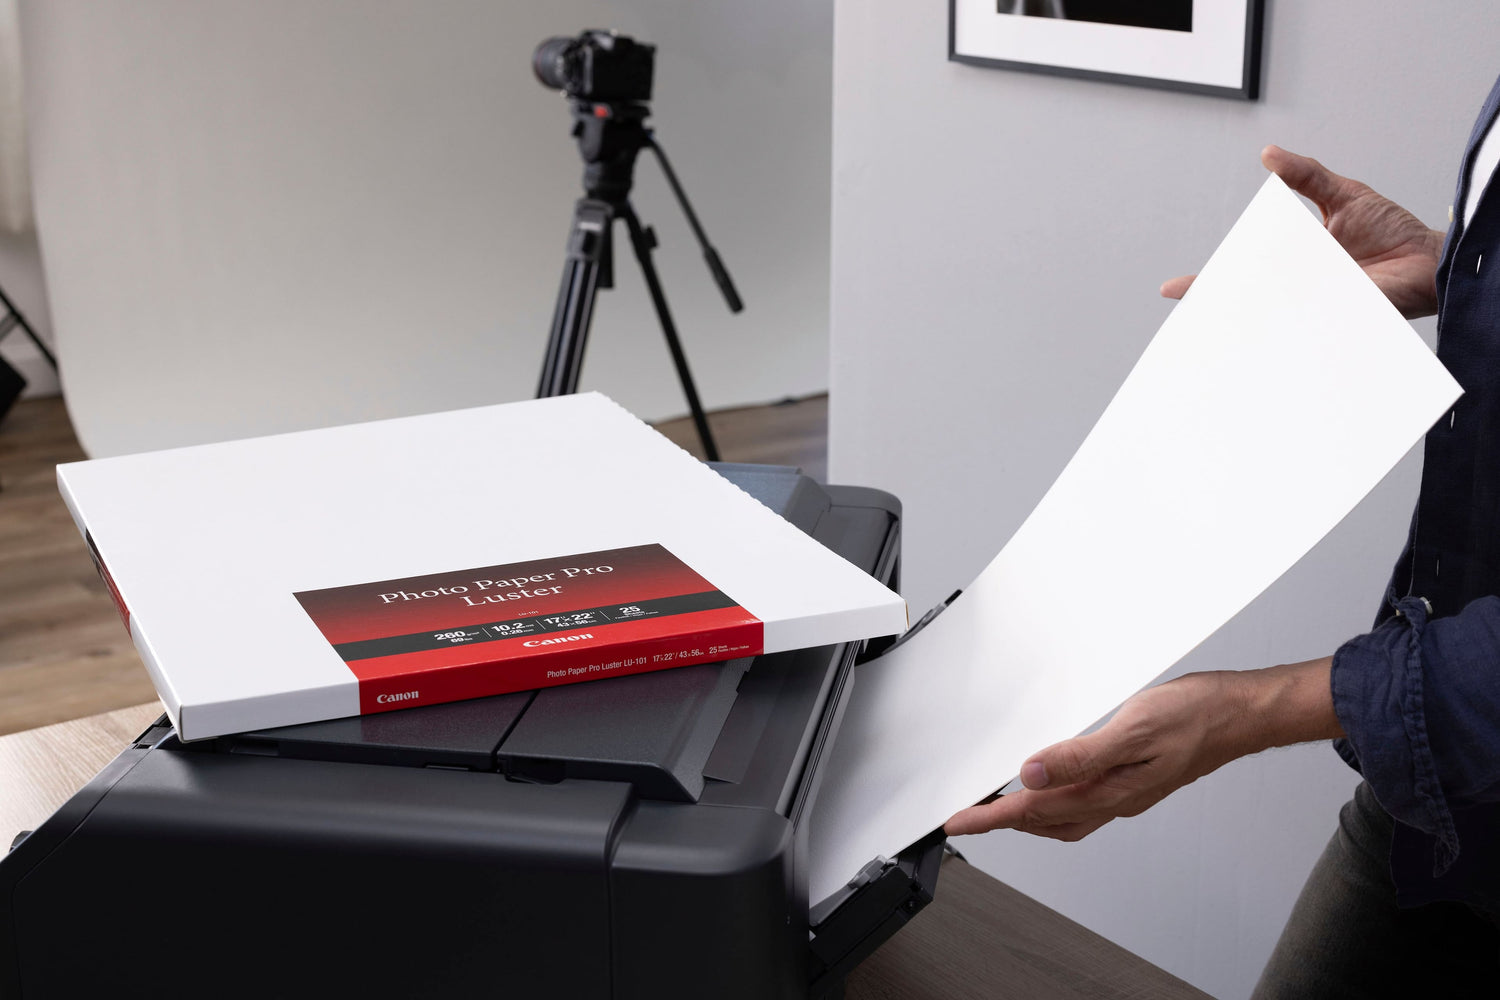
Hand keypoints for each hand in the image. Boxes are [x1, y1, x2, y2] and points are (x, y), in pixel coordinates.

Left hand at [945, 659, 1341, 840]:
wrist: (1240, 713)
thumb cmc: (1196, 717)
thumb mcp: (1132, 728)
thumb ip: (1080, 756)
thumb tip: (1031, 774)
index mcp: (1110, 791)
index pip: (1034, 810)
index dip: (990, 817)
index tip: (956, 822)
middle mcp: (1115, 798)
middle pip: (1043, 822)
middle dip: (1001, 822)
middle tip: (966, 817)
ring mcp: (1126, 792)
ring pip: (1063, 818)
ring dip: (1025, 816)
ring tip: (994, 808)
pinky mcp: (1133, 779)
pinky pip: (1082, 804)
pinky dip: (1054, 803)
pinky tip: (1049, 787)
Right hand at [1162, 146, 1445, 318]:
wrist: (1431, 260)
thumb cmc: (1394, 231)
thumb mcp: (1344, 194)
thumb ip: (1305, 176)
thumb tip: (1269, 154)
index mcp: (1296, 260)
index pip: (1245, 270)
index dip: (1209, 280)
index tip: (1172, 289)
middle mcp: (1300, 287)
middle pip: (1249, 298)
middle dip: (1214, 307)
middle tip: (1183, 312)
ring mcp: (1314, 305)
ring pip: (1268, 316)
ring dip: (1242, 321)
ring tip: (1208, 327)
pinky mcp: (1333, 318)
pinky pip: (1301, 327)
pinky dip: (1281, 332)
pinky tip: (1256, 338)